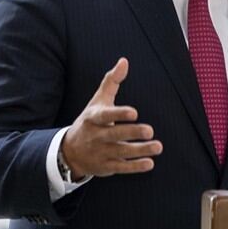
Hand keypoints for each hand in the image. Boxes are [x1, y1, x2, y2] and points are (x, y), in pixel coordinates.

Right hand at [61, 58, 162, 178]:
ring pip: (121, 152)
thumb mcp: (97, 100)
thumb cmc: (90, 120)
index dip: (119, 114)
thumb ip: (111, 81)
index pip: (105, 116)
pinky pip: (122, 167)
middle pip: (115, 134)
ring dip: (140, 150)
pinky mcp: (106, 166)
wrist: (70, 151)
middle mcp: (96, 135)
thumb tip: (124, 61)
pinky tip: (150, 163)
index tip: (134, 112)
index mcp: (94, 118)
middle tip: (150, 130)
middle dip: (132, 133)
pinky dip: (135, 166)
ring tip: (158, 146)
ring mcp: (101, 152)